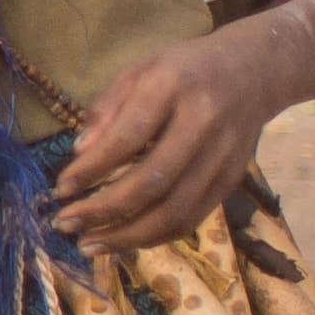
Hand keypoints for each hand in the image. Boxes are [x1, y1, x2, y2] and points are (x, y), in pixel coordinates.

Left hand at [53, 34, 262, 255]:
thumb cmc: (184, 70)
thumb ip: (107, 110)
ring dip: (128, 236)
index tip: (60, 189)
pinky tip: (126, 240)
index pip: (127, 138)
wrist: (255, 72)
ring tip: (89, 244)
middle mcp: (203, 123)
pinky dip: (156, 236)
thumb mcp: (139, 72)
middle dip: (104, 210)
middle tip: (66, 224)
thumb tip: (78, 154)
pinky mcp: (232, 179)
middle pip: (152, 182)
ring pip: (175, 210)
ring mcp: (223, 156)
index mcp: (172, 87)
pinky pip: (193, 218)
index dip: (91, 169)